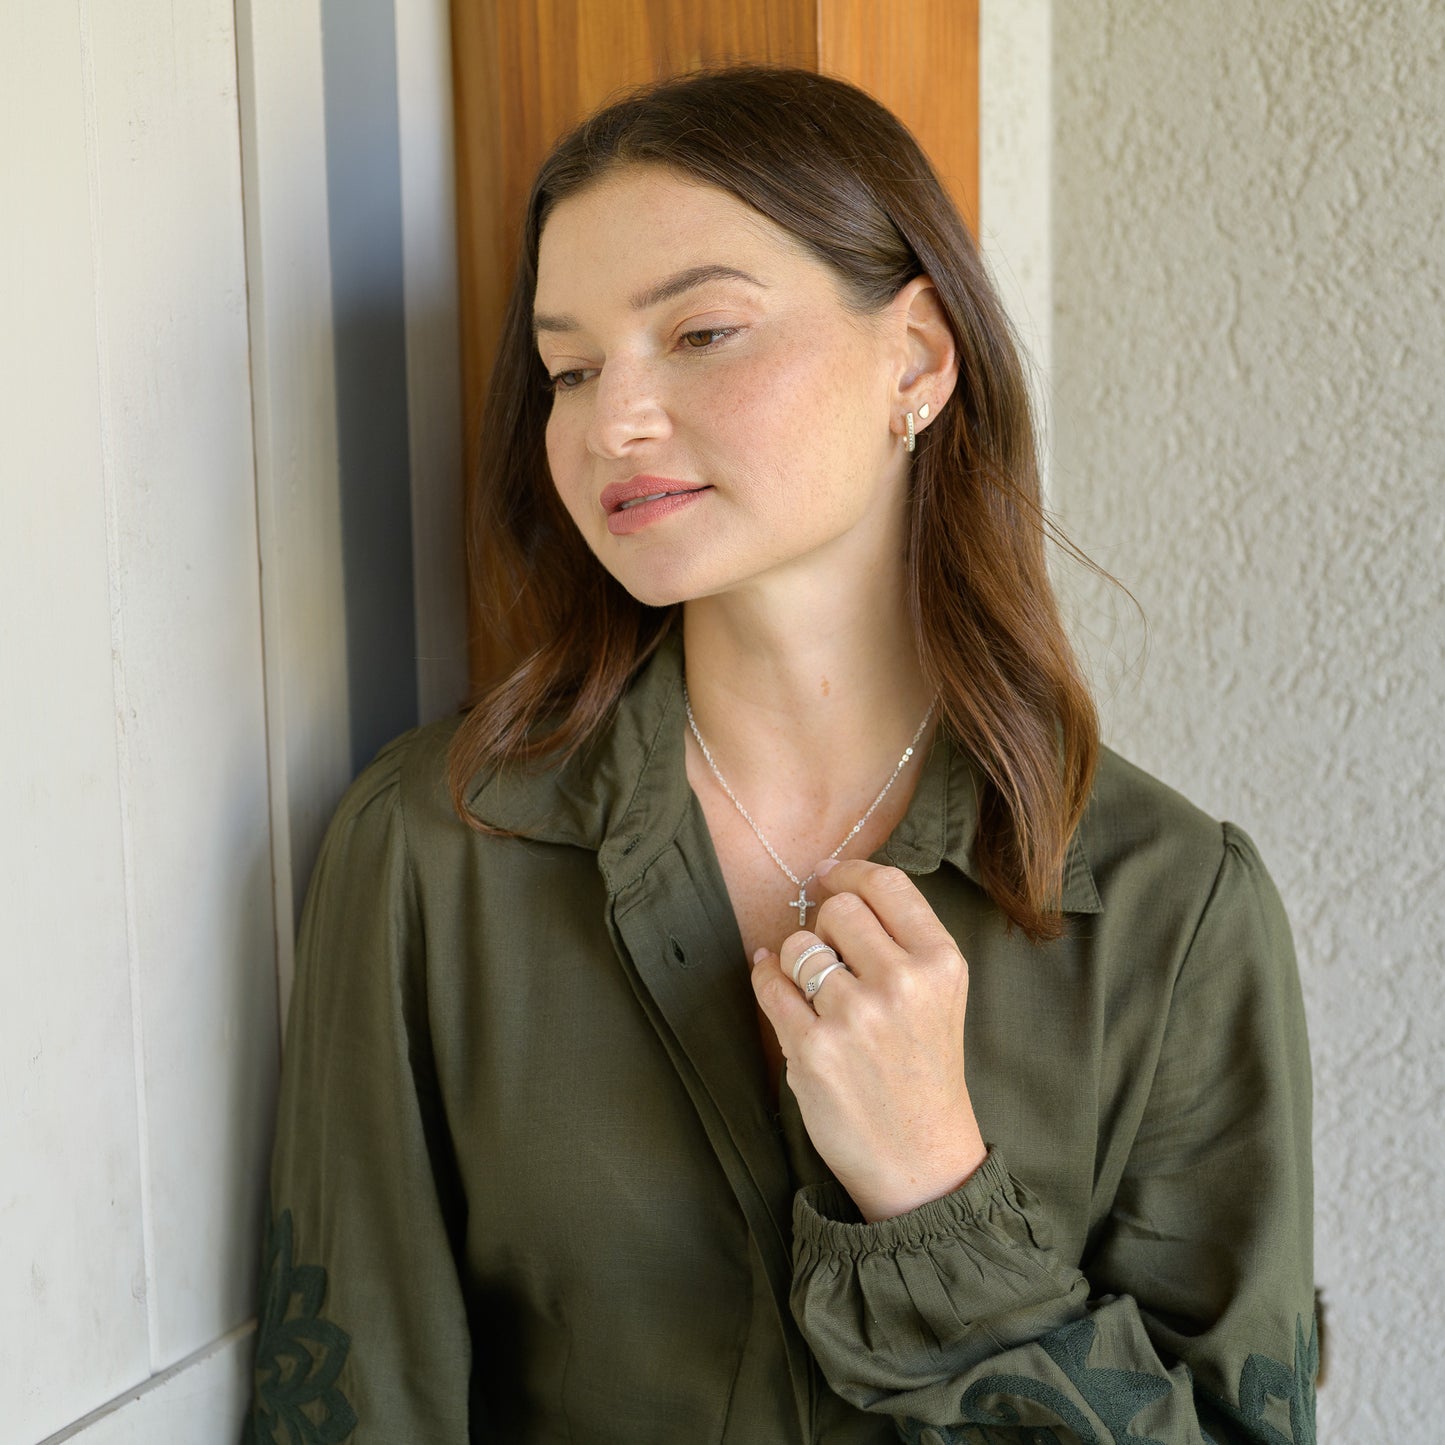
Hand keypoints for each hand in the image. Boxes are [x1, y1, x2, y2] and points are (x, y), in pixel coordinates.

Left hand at [751, 858, 986, 1221]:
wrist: (921, 1158)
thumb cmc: (924, 1068)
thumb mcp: (940, 995)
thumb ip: (901, 939)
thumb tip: (832, 882)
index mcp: (941, 964)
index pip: (885, 885)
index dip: (848, 871)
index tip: (828, 876)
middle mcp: (902, 984)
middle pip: (838, 909)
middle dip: (825, 925)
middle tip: (834, 957)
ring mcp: (855, 1018)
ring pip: (798, 946)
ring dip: (798, 960)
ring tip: (816, 989)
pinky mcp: (813, 1050)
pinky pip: (770, 985)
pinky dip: (766, 978)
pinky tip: (775, 981)